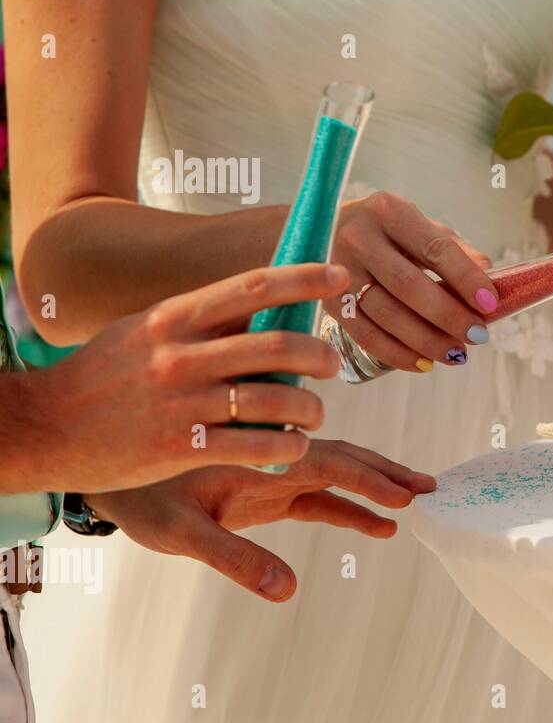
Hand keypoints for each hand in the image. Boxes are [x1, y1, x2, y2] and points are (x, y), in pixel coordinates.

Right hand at [25, 264, 347, 493]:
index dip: (303, 280)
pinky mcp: (180, 447)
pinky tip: (293, 445)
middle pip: (276, 346)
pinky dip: (287, 446)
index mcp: (174, 318)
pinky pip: (255, 445)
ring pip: (275, 400)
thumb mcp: (146, 331)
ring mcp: (181, 402)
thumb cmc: (105, 375)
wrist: (43, 426)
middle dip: (319, 355)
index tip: (338, 276)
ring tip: (314, 414)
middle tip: (331, 364)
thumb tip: (269, 308)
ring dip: (310, 408)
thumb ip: (202, 321)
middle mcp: (180, 355)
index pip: (252, 287)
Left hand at [87, 439, 434, 601]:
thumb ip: (233, 559)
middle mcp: (273, 455)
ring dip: (374, 485)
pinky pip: (317, 494)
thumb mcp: (181, 533)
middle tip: (432, 488)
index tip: (406, 493)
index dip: (369, 478)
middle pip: (343, 459)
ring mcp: (272, 470)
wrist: (108, 473)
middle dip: (387, 473)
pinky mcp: (266, 488)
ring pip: (335, 472)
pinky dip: (348, 506)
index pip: (326, 462)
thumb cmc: (140, 497)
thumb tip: (286, 590)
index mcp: (259, 453)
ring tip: (416, 500)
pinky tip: (376, 525)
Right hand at [327, 191, 498, 371]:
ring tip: (456, 354)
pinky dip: (398, 354)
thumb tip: (488, 272)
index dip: (465, 278)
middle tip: (478, 335)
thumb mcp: (418, 226)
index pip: (434, 248)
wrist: (323, 232)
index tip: (490, 303)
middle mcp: (358, 237)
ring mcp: (338, 271)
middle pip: (409, 286)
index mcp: (388, 210)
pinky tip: (424, 363)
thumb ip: (452, 247)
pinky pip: (366, 335)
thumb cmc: (386, 231)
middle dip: (449, 316)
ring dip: (427, 340)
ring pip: (387, 315)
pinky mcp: (328, 301)